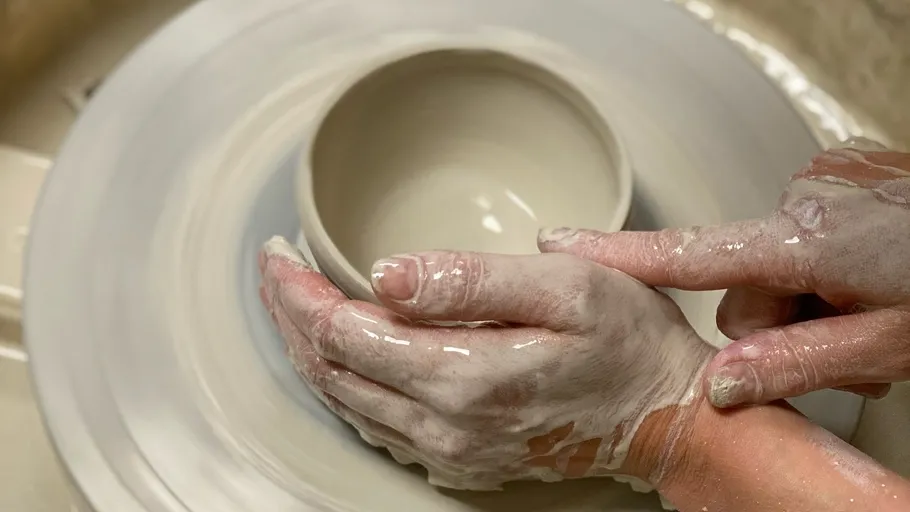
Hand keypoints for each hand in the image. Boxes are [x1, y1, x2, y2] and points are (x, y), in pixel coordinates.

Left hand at [259, 236, 714, 489]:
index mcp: (465, 377)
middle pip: (331, 369)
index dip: (300, 292)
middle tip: (273, 270)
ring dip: (309, 348)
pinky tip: (337, 354)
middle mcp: (445, 425)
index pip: (345, 333)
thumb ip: (471, 280)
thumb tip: (386, 274)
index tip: (280, 253)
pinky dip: (342, 380)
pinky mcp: (458, 456)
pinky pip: (375, 423)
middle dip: (290, 316)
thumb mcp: (565, 288)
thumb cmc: (626, 342)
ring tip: (291, 303)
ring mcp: (449, 448)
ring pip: (345, 399)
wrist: (662, 416)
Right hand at [539, 145, 909, 407]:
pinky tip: (867, 273)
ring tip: (864, 307)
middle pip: (742, 282)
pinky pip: (800, 231)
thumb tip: (719, 381)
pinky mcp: (839, 175)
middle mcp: (804, 200)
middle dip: (778, 318)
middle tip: (842, 337)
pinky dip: (822, 262)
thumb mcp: (886, 348)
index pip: (690, 256)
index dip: (619, 257)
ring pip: (774, 262)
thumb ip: (792, 362)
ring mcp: (824, 182)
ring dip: (805, 294)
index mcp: (807, 242)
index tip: (562, 247)